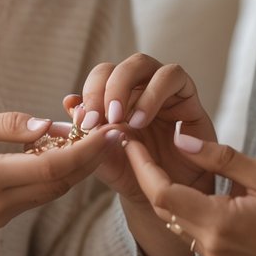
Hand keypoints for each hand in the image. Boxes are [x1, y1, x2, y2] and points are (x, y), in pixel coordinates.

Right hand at [0, 111, 120, 228]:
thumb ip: (8, 124)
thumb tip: (49, 125)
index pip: (50, 167)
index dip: (85, 150)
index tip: (109, 131)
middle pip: (59, 183)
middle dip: (92, 158)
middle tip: (118, 131)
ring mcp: (1, 216)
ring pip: (54, 191)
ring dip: (79, 166)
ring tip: (99, 137)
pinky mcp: (4, 219)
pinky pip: (41, 195)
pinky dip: (58, 174)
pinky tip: (69, 151)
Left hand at [67, 53, 216, 205]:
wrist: (166, 192)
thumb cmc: (134, 172)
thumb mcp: (102, 157)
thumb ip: (84, 133)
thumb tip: (69, 102)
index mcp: (115, 95)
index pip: (99, 76)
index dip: (90, 92)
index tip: (86, 122)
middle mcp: (137, 86)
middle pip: (117, 65)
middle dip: (105, 88)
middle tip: (103, 118)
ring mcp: (161, 86)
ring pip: (141, 62)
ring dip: (125, 87)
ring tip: (121, 120)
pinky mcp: (186, 93)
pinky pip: (172, 75)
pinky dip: (153, 94)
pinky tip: (142, 120)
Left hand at [122, 134, 255, 255]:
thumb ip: (221, 157)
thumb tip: (181, 141)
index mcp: (219, 222)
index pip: (164, 193)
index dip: (143, 164)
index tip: (131, 138)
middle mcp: (208, 243)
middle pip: (161, 206)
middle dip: (144, 172)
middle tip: (133, 139)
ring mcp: (211, 253)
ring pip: (170, 217)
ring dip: (157, 187)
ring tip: (147, 153)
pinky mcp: (217, 254)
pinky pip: (185, 226)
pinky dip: (175, 201)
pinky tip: (174, 177)